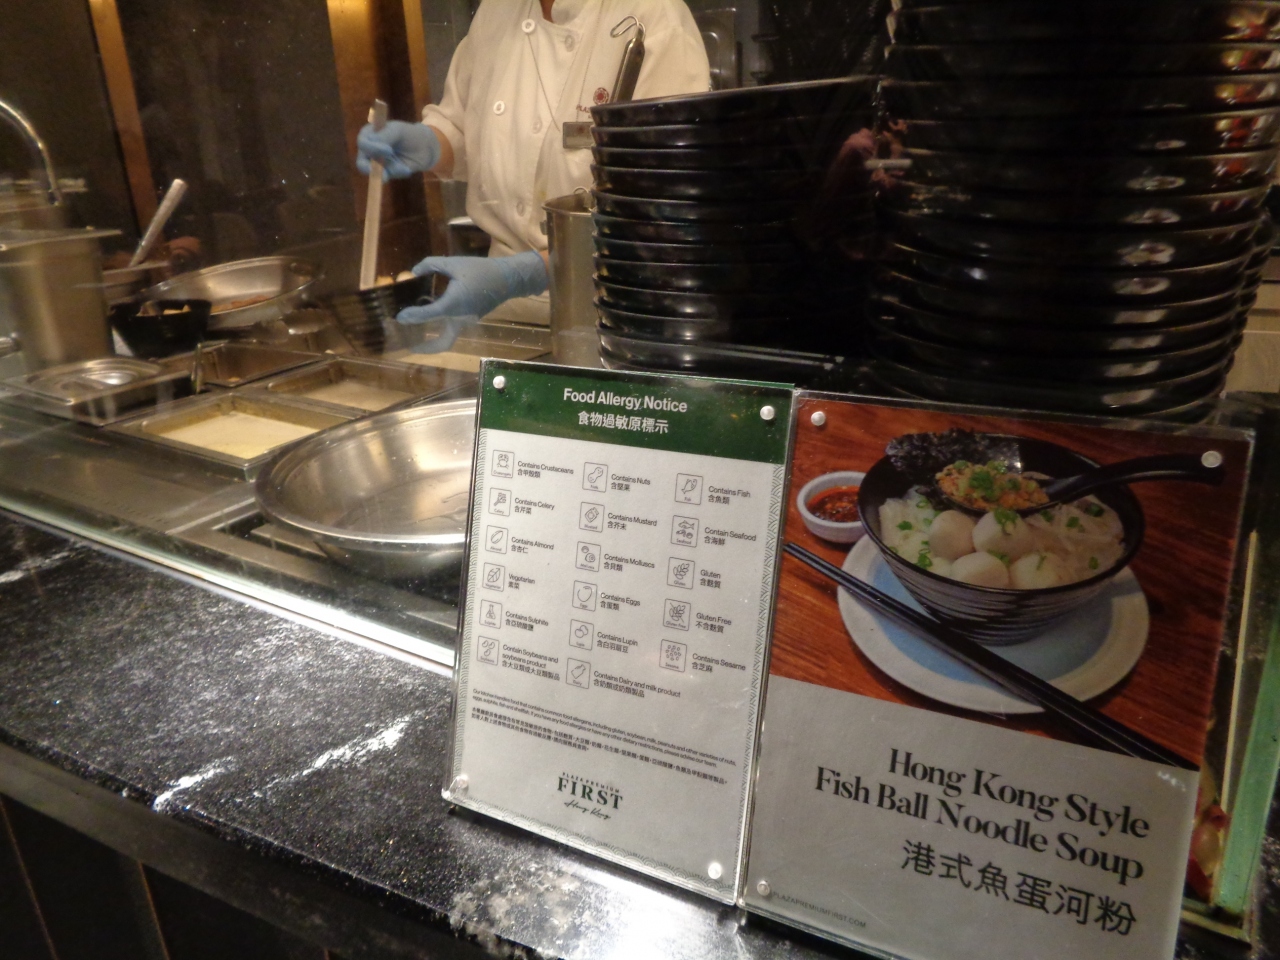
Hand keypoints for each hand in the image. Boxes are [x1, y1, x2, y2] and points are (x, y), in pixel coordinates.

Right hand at [356, 121, 440, 179]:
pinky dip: (397, 173)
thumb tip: (372, 141)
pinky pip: (386, 177)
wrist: (424, 148)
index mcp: (368, 135)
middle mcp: (368, 150)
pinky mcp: (384, 173)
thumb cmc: (408, 134)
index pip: (362, 143)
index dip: (372, 148)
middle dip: (373, 168)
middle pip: (362, 163)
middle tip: (385, 173)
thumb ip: (385, 136)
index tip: (388, 150)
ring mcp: (376, 163)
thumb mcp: (398, 131)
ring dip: (390, 170)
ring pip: (374, 173)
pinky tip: (406, 169)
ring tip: (403, 168)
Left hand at [397, 252, 548, 351]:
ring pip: (448, 336)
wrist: (508, 279)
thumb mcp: (454, 263)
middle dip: (426, 348)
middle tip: (411, 345)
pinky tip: (430, 312)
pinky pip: (453, 326)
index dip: (413, 316)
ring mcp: (467, 321)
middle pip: (443, 342)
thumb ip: (432, 264)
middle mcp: (460, 318)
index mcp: (454, 304)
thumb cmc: (481, 270)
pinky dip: (440, 324)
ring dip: (432, 337)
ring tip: (416, 329)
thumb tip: (414, 271)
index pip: (429, 315)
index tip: (400, 318)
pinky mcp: (470, 318)